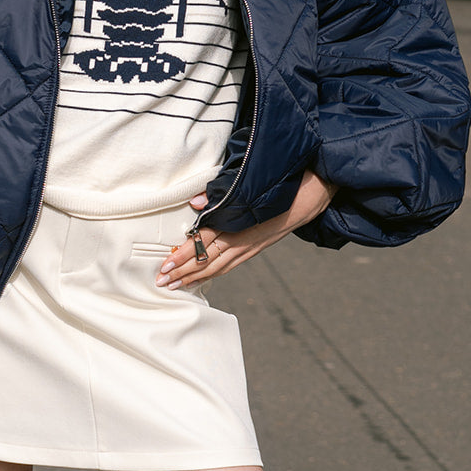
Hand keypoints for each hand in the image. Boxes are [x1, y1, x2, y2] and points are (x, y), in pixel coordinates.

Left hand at [155, 170, 338, 289]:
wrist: (309, 195)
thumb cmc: (278, 186)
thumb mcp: (251, 184)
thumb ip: (221, 193)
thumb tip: (195, 202)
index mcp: (238, 222)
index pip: (206, 241)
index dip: (185, 254)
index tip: (165, 264)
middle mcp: (243, 238)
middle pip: (207, 259)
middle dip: (183, 272)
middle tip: (161, 281)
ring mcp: (250, 246)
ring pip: (218, 266)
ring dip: (194, 277)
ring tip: (174, 285)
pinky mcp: (255, 248)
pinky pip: (230, 264)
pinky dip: (213, 273)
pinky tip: (201, 278)